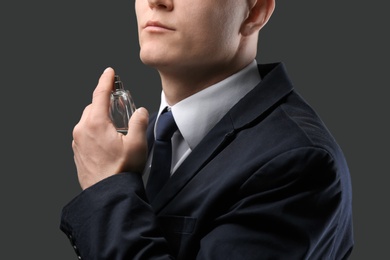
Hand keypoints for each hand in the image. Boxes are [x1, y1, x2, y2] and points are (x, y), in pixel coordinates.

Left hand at [72, 67, 148, 189]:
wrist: (108, 194)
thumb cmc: (121, 171)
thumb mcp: (138, 143)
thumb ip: (139, 121)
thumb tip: (140, 112)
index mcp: (96, 124)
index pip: (99, 94)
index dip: (106, 81)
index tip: (109, 72)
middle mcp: (82, 130)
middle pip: (93, 107)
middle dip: (104, 101)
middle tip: (118, 104)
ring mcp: (77, 142)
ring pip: (88, 120)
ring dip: (100, 117)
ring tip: (115, 126)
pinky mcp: (77, 152)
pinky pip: (85, 133)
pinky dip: (94, 129)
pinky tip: (107, 140)